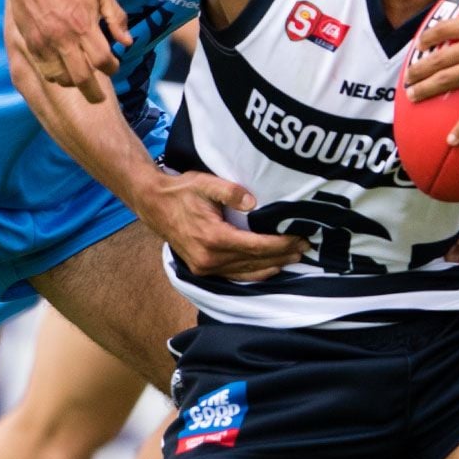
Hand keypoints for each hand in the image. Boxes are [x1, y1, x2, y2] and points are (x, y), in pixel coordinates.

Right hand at [0, 0, 128, 104]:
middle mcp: (64, 38)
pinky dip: (57, 77)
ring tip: (81, 80)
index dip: (112, 68)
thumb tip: (128, 43)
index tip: (114, 66)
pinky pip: (46, 71)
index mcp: (83, 25)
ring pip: (62, 79)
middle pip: (83, 78)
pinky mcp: (32, 45)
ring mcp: (45, 43)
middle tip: (100, 99)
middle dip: (94, 94)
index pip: (102, 60)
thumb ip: (116, 17)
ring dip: (75, 84)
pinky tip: (64, 72)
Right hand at [140, 171, 307, 281]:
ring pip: (246, 272)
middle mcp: (210, 258)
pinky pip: (234, 275)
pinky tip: (269, 268)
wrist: (154, 205)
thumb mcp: (205, 183)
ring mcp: (205, 267)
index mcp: (213, 238)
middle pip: (255, 261)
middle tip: (305, 248)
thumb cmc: (181, 191)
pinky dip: (254, 273)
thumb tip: (253, 202)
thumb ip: (230, 192)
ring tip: (293, 258)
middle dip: (282, 255)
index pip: (256, 246)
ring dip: (272, 266)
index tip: (300, 239)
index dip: (281, 244)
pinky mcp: (202, 269)